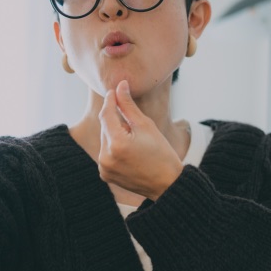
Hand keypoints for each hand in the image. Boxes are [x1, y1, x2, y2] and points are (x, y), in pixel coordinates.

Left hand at [98, 80, 183, 200]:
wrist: (167, 184)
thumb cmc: (161, 153)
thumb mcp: (146, 126)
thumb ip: (129, 106)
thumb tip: (120, 86)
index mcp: (117, 143)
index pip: (106, 114)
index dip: (110, 100)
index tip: (114, 90)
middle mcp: (106, 157)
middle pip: (105, 127)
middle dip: (115, 119)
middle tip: (131, 118)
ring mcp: (104, 168)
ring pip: (105, 140)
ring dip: (114, 133)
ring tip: (134, 139)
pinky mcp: (105, 175)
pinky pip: (105, 154)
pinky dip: (113, 147)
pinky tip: (129, 150)